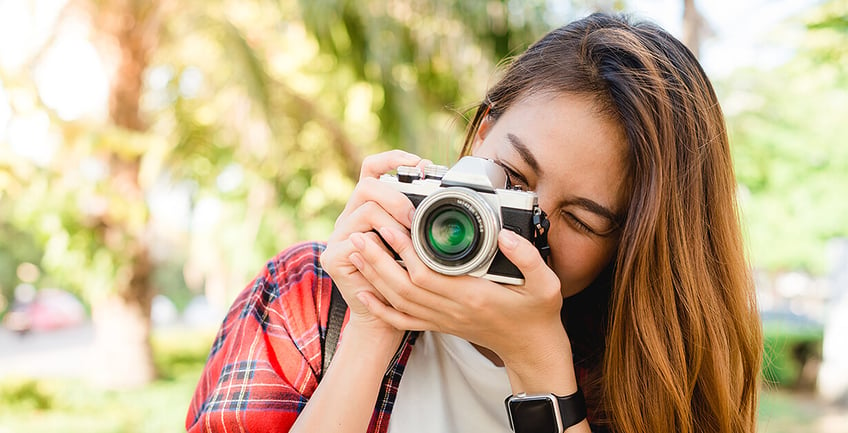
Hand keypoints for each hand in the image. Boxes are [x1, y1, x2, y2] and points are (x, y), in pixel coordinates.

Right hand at [320, 150, 429, 336]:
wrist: (385, 317)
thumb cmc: (405, 279)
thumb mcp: (416, 242)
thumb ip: (420, 218)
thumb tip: (444, 194)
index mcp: (369, 206)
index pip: (372, 167)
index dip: (393, 159)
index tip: (422, 165)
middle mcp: (350, 216)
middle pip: (367, 184)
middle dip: (396, 197)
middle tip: (415, 218)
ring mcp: (339, 235)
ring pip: (365, 210)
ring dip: (393, 223)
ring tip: (409, 240)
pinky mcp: (333, 256)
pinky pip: (356, 240)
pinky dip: (380, 246)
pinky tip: (393, 256)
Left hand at [348, 225, 571, 373]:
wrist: (532, 348)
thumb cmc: (538, 314)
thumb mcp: (546, 284)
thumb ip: (528, 257)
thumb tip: (505, 234)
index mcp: (474, 296)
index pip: (427, 274)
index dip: (404, 252)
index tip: (390, 227)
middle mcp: (453, 310)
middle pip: (403, 286)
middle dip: (378, 260)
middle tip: (360, 234)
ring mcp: (444, 319)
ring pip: (399, 301)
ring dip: (374, 277)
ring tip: (356, 251)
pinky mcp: (440, 325)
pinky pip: (404, 320)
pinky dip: (382, 307)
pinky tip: (365, 292)